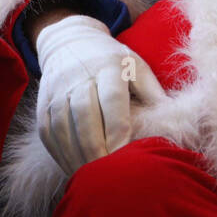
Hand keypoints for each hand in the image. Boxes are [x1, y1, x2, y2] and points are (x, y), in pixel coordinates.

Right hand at [35, 14, 165, 175]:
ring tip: (90, 177)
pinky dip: (59, 152)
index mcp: (109, 65)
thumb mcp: (137, 66)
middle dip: (96, 147)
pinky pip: (47, 130)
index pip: (112, 100)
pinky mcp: (42, 100)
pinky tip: (72, 168)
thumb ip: (153, 93)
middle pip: (85, 114)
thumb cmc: (113, 59)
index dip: (118, 130)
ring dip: (76, 154)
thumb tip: (174, 122)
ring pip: (62, 125)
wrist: (71, 40)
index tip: (125, 155)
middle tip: (107, 174)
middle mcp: (79, 75)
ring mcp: (57, 88)